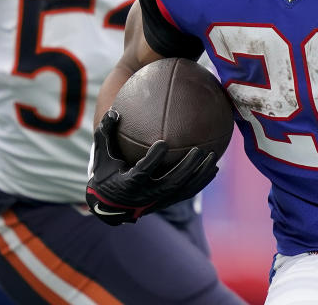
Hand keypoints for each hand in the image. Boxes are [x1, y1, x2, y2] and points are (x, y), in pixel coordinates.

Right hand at [86, 109, 217, 225]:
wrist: (110, 206)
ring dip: (200, 174)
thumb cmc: (106, 173)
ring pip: (184, 189)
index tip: (163, 143)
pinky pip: (188, 193)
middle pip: (171, 182)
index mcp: (129, 183)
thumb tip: (114, 111)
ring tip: (213, 157)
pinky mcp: (168, 202)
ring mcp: (159, 201)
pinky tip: (214, 168)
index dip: (153, 159)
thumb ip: (106, 132)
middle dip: (187, 167)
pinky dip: (202, 181)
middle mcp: (146, 195)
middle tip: (199, 150)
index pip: (143, 171)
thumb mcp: (102, 154)